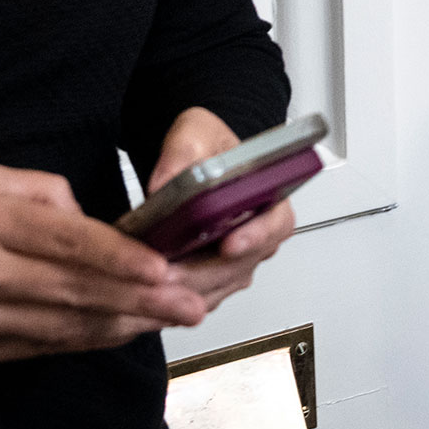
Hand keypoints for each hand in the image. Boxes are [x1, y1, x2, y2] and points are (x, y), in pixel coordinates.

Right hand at [0, 163, 206, 366]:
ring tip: (168, 318)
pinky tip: (116, 333)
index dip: (122, 258)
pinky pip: (38, 346)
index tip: (164, 266)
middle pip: (75, 289)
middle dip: (141, 298)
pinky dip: (83, 341)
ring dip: (122, 324)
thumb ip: (39, 192)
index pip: (67, 241)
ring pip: (63, 325)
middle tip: (189, 301)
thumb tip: (90, 216)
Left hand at [147, 106, 296, 310]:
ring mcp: (240, 257)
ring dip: (188, 290)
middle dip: (203, 273)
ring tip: (154, 284)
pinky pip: (204, 294)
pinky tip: (154, 289)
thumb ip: (182, 152)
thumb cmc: (207, 144)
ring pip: (221, 286)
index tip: (229, 244)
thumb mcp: (195, 131)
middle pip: (242, 264)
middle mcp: (260, 231)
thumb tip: (162, 184)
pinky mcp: (217, 274)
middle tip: (169, 274)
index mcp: (270, 195)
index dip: (254, 237)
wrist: (195, 158)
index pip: (275, 223)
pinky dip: (179, 297)